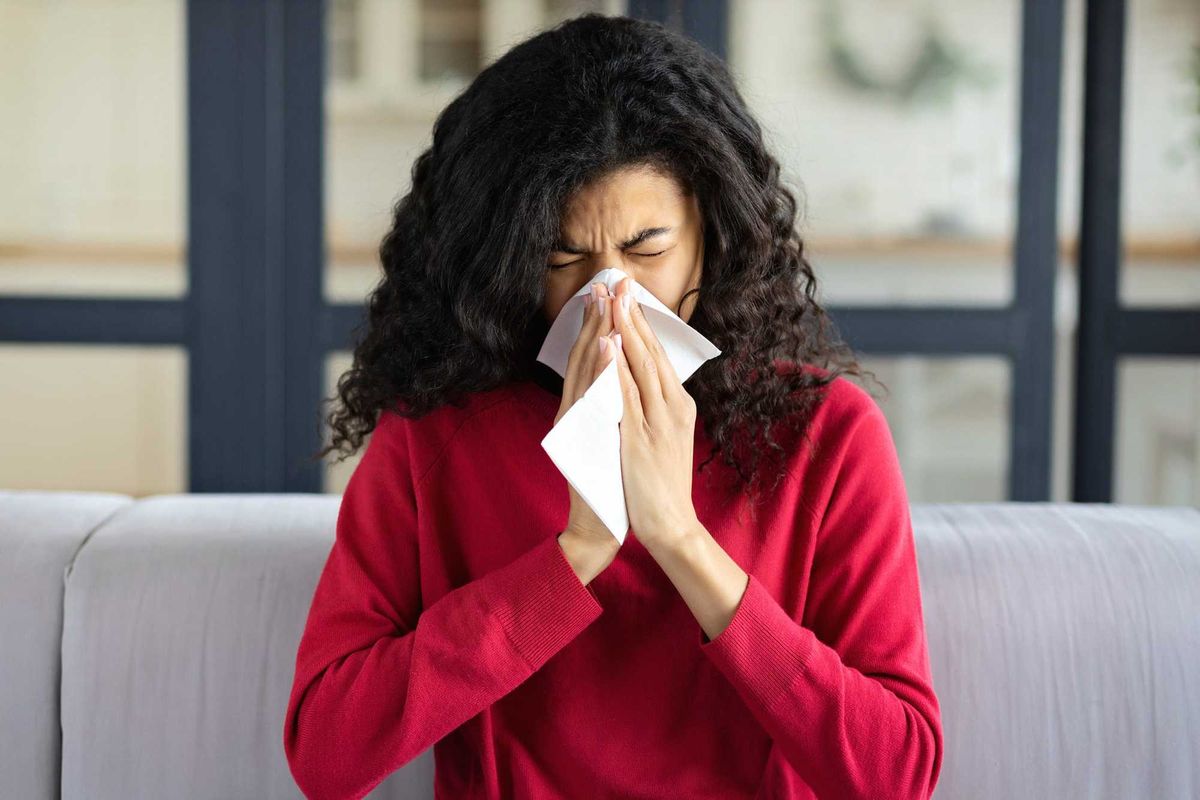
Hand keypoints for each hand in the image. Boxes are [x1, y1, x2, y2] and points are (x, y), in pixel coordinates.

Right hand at [556, 280, 622, 554]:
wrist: (599, 526)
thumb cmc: (610, 484)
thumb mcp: (612, 436)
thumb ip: (611, 406)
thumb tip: (621, 377)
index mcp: (589, 408)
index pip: (596, 358)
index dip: (602, 325)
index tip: (609, 294)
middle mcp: (580, 411)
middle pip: (590, 358)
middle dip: (598, 320)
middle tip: (604, 284)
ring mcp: (580, 424)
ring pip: (589, 371)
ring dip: (596, 335)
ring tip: (602, 303)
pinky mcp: (583, 439)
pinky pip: (592, 397)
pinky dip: (598, 370)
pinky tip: (603, 348)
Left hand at [609, 276, 700, 550]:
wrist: (672, 526)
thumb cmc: (661, 486)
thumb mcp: (664, 438)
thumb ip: (653, 409)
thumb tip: (638, 381)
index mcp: (677, 405)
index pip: (655, 354)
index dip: (639, 322)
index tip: (625, 294)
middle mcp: (671, 407)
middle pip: (647, 352)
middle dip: (630, 314)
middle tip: (617, 280)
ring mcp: (657, 422)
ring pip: (638, 366)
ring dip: (622, 329)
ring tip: (611, 299)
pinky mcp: (640, 438)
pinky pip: (626, 396)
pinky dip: (617, 368)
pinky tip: (608, 345)